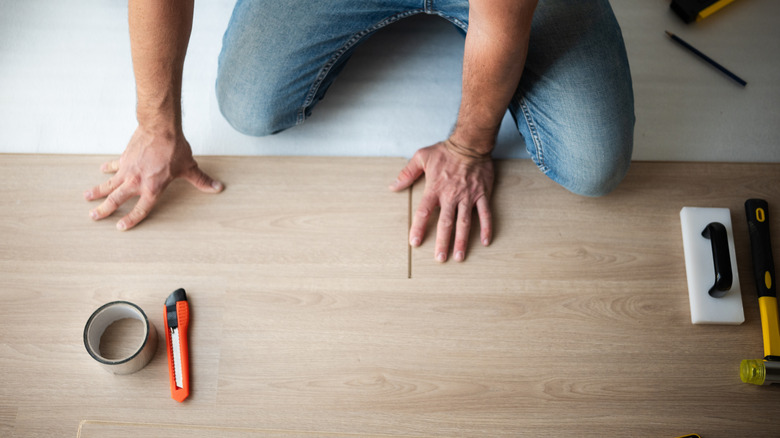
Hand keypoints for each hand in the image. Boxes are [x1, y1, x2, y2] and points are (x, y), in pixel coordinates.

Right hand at [84, 126, 222, 229]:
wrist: (160, 128)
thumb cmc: (174, 148)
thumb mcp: (189, 167)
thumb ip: (201, 180)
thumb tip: (217, 188)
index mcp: (152, 188)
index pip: (141, 209)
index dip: (131, 219)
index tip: (120, 227)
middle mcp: (137, 181)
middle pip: (117, 199)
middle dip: (105, 209)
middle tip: (93, 217)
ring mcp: (128, 170)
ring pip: (109, 184)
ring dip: (98, 191)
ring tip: (86, 198)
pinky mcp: (124, 158)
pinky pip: (114, 166)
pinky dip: (108, 169)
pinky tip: (102, 171)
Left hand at [390, 140, 493, 261]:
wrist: (470, 143)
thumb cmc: (445, 150)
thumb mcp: (421, 157)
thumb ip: (407, 173)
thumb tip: (393, 186)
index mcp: (435, 188)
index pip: (424, 212)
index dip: (419, 228)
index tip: (415, 243)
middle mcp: (451, 195)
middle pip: (446, 223)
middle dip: (442, 242)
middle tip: (440, 258)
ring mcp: (468, 196)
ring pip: (465, 222)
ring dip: (462, 240)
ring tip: (459, 257)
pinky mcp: (482, 195)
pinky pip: (485, 214)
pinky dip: (486, 228)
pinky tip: (485, 242)